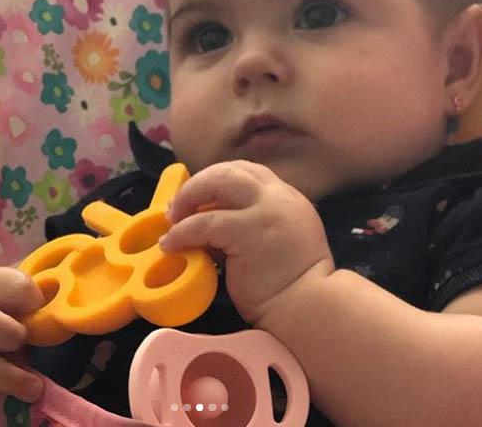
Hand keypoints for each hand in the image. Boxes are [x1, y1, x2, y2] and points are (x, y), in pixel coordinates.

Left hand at [158, 160, 333, 324]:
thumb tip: (205, 223)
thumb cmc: (292, 288)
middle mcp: (279, 197)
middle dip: (199, 184)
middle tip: (179, 207)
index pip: (249, 174)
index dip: (219, 181)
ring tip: (173, 222)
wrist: (309, 311)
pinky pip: (205, 222)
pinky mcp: (247, 231)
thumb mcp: (275, 243)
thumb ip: (248, 226)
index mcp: (288, 199)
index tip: (200, 199)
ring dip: (187, 198)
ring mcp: (265, 210)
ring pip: (217, 182)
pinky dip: (182, 232)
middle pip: (230, 170)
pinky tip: (171, 245)